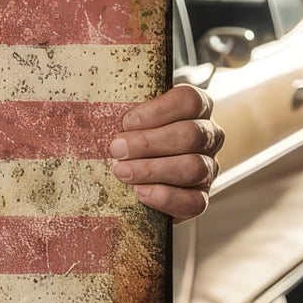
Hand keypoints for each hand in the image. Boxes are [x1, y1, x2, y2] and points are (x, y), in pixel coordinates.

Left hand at [110, 83, 223, 221]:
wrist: (140, 169)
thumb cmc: (131, 134)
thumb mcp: (130, 117)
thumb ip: (123, 111)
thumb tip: (94, 112)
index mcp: (196, 109)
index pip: (190, 101)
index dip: (158, 110)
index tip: (126, 122)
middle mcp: (208, 136)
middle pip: (191, 135)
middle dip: (148, 143)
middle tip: (116, 149)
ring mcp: (208, 167)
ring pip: (193, 167)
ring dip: (152, 170)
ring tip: (121, 172)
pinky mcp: (201, 196)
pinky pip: (195, 201)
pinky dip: (165, 197)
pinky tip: (140, 192)